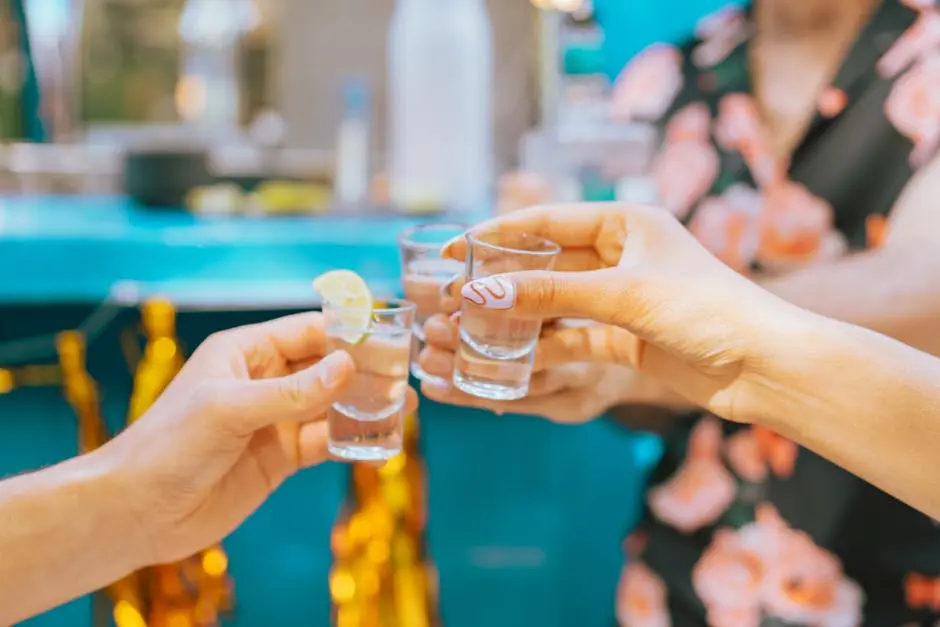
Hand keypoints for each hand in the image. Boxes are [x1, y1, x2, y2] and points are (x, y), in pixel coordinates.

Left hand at [98, 312, 417, 565]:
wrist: (138, 510)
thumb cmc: (170, 444)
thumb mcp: (231, 409)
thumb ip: (293, 391)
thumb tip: (348, 367)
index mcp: (245, 352)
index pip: (307, 331)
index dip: (346, 332)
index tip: (388, 335)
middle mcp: (264, 381)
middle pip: (326, 367)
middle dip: (364, 370)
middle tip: (404, 374)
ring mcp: (274, 420)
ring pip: (331, 406)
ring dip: (364, 406)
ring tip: (403, 407)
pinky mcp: (280, 457)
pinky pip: (325, 443)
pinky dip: (352, 443)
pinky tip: (381, 444)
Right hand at [442, 203, 808, 422]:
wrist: (766, 368)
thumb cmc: (707, 311)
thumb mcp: (624, 295)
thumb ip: (549, 294)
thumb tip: (478, 296)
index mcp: (627, 222)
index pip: (545, 220)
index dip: (495, 234)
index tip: (451, 250)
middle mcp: (623, 256)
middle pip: (546, 263)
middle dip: (501, 280)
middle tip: (452, 295)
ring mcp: (623, 299)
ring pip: (556, 304)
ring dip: (518, 317)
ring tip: (470, 328)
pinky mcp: (626, 339)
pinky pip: (573, 338)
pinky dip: (545, 348)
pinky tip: (509, 358)